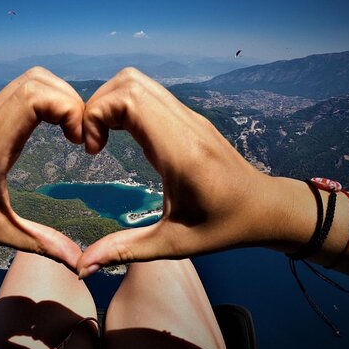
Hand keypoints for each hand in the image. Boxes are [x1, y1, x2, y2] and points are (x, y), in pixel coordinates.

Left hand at [0, 67, 84, 268]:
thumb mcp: (1, 233)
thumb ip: (41, 245)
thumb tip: (79, 263)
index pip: (31, 99)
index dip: (66, 109)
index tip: (78, 141)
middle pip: (36, 81)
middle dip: (70, 101)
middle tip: (81, 134)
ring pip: (31, 78)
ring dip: (60, 96)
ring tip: (72, 128)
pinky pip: (24, 87)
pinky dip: (48, 97)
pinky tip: (56, 123)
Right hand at [77, 67, 279, 276]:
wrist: (265, 208)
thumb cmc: (223, 227)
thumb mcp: (174, 244)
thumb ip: (125, 250)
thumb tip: (82, 266)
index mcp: (180, 152)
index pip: (129, 100)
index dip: (96, 115)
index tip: (92, 150)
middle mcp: (185, 125)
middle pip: (129, 82)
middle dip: (97, 105)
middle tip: (91, 142)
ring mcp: (189, 117)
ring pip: (138, 81)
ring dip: (110, 103)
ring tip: (102, 138)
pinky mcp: (190, 118)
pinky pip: (150, 94)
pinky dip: (125, 105)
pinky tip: (121, 136)